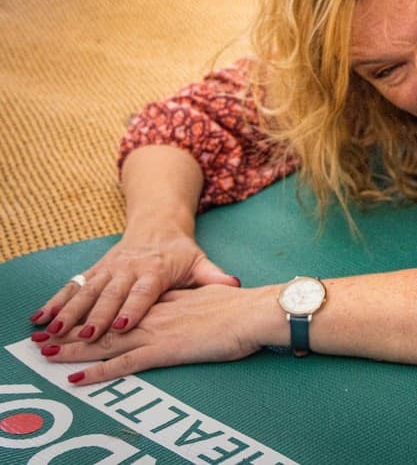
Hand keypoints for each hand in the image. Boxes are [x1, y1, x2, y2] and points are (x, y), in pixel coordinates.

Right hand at [29, 231, 239, 343]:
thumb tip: (235, 283)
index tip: (123, 325)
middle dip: (96, 314)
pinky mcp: (95, 270)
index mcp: (156, 269)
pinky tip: (39, 318)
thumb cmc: (180, 252)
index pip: (144, 290)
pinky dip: (55, 301)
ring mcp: (109, 268)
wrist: (158, 223)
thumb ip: (214, 276)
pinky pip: (73, 287)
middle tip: (83, 335)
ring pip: (87, 291)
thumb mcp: (199, 261)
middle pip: (111, 293)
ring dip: (69, 311)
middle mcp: (129, 268)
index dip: (133, 307)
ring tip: (52, 331)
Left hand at [39, 284, 280, 385]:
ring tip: (48, 355)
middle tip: (46, 340)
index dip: (101, 313)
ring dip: (75, 350)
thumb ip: (206, 298)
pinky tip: (79, 378)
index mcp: (170, 302)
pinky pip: (125, 363)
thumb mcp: (218, 298)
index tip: (80, 319)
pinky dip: (99, 372)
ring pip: (108, 342)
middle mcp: (157, 314)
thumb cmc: (243, 309)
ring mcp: (158, 331)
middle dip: (75, 332)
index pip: (128, 307)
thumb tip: (207, 301)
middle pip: (108, 323)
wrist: (253, 311)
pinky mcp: (164, 350)